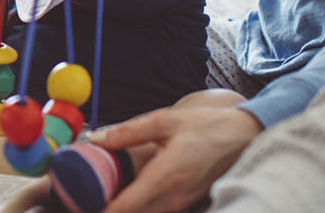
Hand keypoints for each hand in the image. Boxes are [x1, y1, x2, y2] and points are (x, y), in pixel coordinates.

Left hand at [90, 105, 262, 212]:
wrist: (244, 136)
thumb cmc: (204, 126)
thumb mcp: (164, 120)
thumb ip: (127, 132)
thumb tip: (95, 139)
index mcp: (165, 176)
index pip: (126, 207)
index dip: (101, 211)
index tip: (80, 206)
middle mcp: (173, 197)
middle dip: (108, 209)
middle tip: (83, 198)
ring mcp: (182, 204)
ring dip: (124, 209)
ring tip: (101, 195)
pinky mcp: (187, 203)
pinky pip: (158, 212)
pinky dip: (140, 207)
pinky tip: (128, 194)